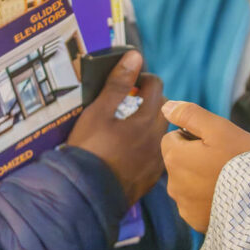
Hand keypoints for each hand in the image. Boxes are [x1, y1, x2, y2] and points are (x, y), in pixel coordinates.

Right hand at [67, 50, 167, 205]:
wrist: (86, 193)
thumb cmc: (89, 150)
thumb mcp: (98, 111)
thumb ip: (119, 83)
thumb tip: (135, 56)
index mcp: (147, 119)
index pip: (156, 85)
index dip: (142, 79)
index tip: (129, 83)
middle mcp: (158, 138)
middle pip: (163, 108)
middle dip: (150, 101)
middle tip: (128, 104)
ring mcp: (157, 159)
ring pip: (161, 132)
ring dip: (150, 124)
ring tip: (128, 128)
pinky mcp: (152, 176)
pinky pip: (157, 153)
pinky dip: (148, 146)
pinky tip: (130, 151)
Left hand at [160, 100, 249, 233]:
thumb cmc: (242, 160)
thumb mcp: (220, 128)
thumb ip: (190, 115)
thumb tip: (166, 107)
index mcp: (174, 157)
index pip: (172, 138)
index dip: (192, 136)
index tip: (215, 143)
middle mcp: (173, 183)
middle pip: (179, 162)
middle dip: (195, 158)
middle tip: (224, 160)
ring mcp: (184, 205)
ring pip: (187, 184)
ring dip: (200, 180)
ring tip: (228, 180)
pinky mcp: (196, 221)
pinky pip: (196, 205)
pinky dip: (207, 200)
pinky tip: (227, 198)